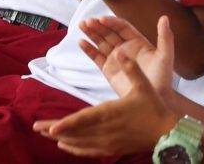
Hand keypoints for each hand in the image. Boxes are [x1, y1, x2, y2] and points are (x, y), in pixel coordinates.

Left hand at [32, 24, 179, 157]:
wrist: (167, 132)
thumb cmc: (154, 107)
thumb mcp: (143, 84)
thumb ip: (130, 67)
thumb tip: (120, 51)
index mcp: (111, 113)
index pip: (84, 120)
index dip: (67, 125)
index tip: (52, 128)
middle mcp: (107, 130)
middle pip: (76, 133)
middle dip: (55, 131)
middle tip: (36, 127)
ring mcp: (109, 141)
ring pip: (80, 143)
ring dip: (62, 139)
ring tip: (45, 134)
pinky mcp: (113, 148)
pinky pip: (89, 151)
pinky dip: (75, 149)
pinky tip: (65, 146)